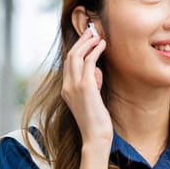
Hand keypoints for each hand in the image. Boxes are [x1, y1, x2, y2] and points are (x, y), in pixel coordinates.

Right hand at [61, 28, 112, 150]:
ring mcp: (74, 86)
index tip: (86, 40)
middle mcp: (67, 86)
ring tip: (98, 35)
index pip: (69, 64)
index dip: (77, 49)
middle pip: (71, 56)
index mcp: (66, 90)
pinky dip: (95, 51)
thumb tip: (97, 74)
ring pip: (77, 56)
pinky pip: (89, 62)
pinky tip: (103, 45)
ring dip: (88, 43)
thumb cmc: (97, 122)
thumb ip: (92, 86)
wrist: (95, 136)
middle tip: (91, 32)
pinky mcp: (85, 86)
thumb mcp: (92, 100)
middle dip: (81, 42)